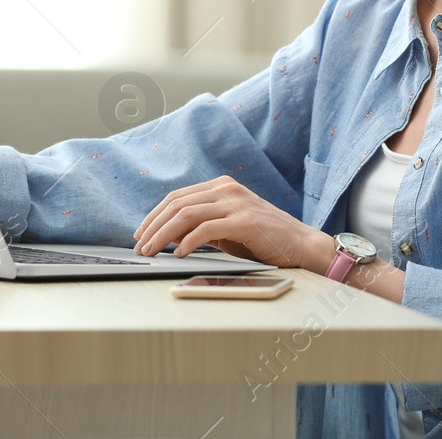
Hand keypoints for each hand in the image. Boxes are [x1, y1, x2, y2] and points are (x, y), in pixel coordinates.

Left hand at [132, 175, 332, 270]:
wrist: (301, 245)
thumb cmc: (262, 239)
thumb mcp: (227, 228)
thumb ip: (202, 225)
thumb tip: (168, 235)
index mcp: (221, 187)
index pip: (177, 197)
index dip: (154, 215)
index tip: (140, 233)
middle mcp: (227, 189)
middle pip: (177, 204)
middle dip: (153, 227)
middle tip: (140, 247)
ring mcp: (236, 203)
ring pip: (187, 214)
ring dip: (163, 235)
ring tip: (152, 251)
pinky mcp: (244, 221)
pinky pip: (207, 229)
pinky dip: (188, 241)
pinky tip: (179, 254)